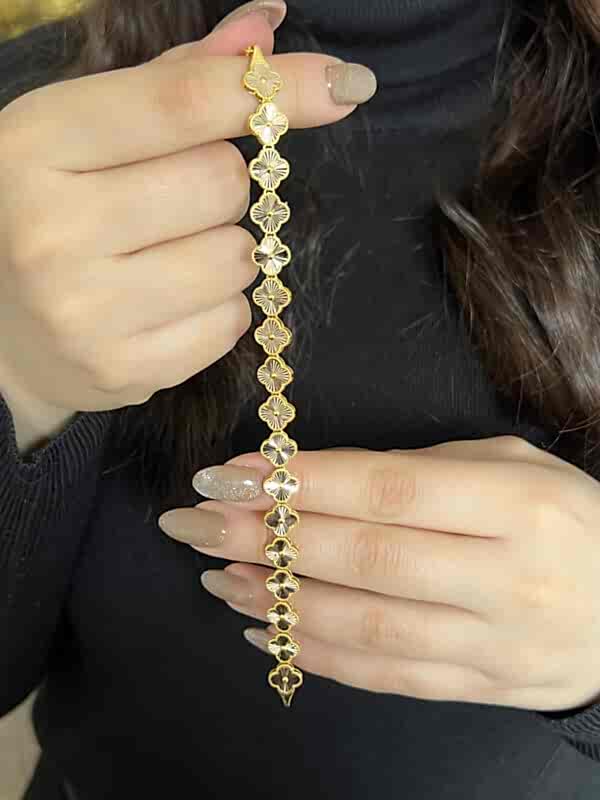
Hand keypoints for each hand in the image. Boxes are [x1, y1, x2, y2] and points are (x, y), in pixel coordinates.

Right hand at [0, 5, 355, 414]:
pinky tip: (168, 303)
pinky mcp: (123, 370)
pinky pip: (231, 323)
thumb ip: (174, 80)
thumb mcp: (84, 133)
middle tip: (172, 201)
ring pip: (237, 257)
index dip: (276, 89)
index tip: (345, 84)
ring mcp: (86, 311)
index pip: (182, 102)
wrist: (0, 327)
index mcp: (38, 144)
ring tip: (164, 257)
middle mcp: (53, 229)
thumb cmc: (49, 212)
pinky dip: (219, 308)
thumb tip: (266, 30)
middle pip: (223, 183)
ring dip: (225, 251)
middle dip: (220, 186)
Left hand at [159, 435, 599, 712]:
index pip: (387, 490)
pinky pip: (386, 676)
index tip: (231, 474)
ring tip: (214, 575)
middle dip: (265, 539)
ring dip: (277, 599)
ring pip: (364, 625)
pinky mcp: (481, 690)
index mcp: (517, 506)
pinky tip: (264, 629)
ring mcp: (494, 646)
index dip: (302, 483)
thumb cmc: (564, 518)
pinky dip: (317, 653)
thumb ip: (421, 471)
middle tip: (193, 523)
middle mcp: (506, 579)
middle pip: (363, 558)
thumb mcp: (512, 467)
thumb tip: (313, 481)